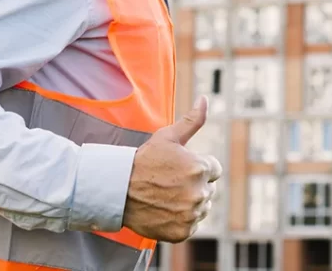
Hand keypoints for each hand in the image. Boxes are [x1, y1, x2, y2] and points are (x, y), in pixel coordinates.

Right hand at [121, 96, 222, 241]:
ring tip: (167, 196)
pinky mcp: (182, 231)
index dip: (197, 167)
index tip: (179, 169)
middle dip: (194, 185)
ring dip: (189, 203)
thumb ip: (192, 120)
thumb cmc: (143, 161)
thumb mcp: (168, 137)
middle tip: (170, 183)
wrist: (117, 191)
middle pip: (208, 190)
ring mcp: (191, 214)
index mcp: (201, 168)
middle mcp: (200, 192)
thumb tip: (205, 99)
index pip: (214, 169)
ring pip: (201, 208)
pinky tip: (165, 210)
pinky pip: (191, 225)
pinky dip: (181, 220)